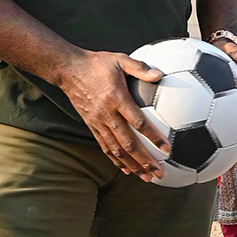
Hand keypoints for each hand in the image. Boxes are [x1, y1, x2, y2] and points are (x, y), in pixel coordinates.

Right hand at [56, 49, 169, 180]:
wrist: (69, 70)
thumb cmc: (97, 63)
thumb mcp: (120, 59)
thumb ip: (140, 68)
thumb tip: (160, 74)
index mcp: (117, 98)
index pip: (138, 123)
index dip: (153, 137)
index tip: (167, 148)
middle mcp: (107, 114)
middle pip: (128, 143)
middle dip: (145, 161)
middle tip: (159, 173)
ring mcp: (98, 122)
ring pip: (116, 150)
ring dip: (132, 165)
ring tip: (146, 177)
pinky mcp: (91, 125)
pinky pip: (104, 146)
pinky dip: (115, 160)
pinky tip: (125, 169)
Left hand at [216, 40, 236, 160]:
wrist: (218, 50)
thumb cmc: (224, 48)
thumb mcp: (229, 48)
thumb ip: (235, 51)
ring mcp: (235, 108)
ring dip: (236, 149)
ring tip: (228, 168)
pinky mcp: (222, 112)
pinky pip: (222, 128)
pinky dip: (219, 143)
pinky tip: (207, 157)